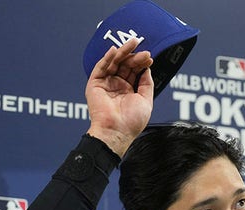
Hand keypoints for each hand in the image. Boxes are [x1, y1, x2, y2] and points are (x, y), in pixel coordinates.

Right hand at [85, 37, 153, 156]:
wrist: (116, 131)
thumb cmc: (131, 122)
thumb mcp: (146, 100)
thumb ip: (146, 84)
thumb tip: (147, 69)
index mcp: (128, 91)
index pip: (134, 71)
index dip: (141, 63)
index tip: (149, 57)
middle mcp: (117, 86)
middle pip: (125, 65)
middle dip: (134, 56)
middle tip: (143, 49)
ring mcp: (106, 84)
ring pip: (114, 63)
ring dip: (123, 52)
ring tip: (132, 43)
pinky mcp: (95, 84)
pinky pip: (101, 68)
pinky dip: (107, 58)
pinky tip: (114, 50)